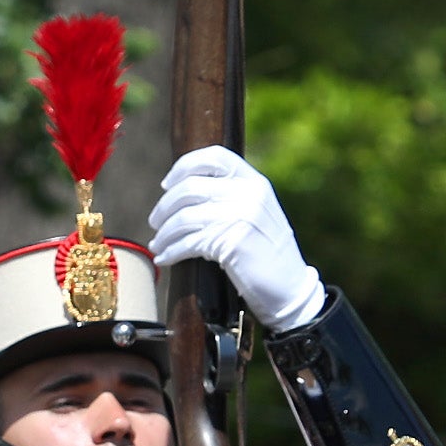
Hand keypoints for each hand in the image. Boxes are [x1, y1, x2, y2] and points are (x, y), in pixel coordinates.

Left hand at [146, 149, 325, 332]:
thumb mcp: (257, 212)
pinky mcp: (231, 243)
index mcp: (255, 181)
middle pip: (190, 188)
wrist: (290, 288)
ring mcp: (241, 216)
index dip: (184, 167)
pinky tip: (165, 257)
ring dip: (165, 233)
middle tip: (155, 221)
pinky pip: (188, 242)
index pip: (213, 157)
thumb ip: (231, 195)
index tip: (167, 184)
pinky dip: (171, 251)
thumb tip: (183, 189)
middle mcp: (248, 194)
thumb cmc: (267, 253)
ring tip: (158, 243)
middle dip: (165, 206)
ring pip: (184, 217)